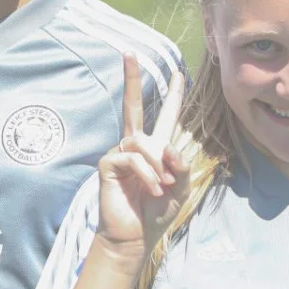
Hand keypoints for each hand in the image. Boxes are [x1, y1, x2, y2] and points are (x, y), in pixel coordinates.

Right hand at [94, 55, 190, 268]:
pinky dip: (146, 174)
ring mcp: (119, 153)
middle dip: (132, 79)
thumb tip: (167, 147)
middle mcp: (135, 146)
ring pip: (142, 143)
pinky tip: (151, 189)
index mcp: (155, 149)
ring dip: (157, 166)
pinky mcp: (108, 165)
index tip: (179, 73)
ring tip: (161, 187)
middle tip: (129, 53)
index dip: (173, 96)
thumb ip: (180, 165)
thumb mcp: (180, 188)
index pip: (165, 116)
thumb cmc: (156, 212)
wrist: (135, 235)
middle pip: (133, 106)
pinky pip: (131, 158)